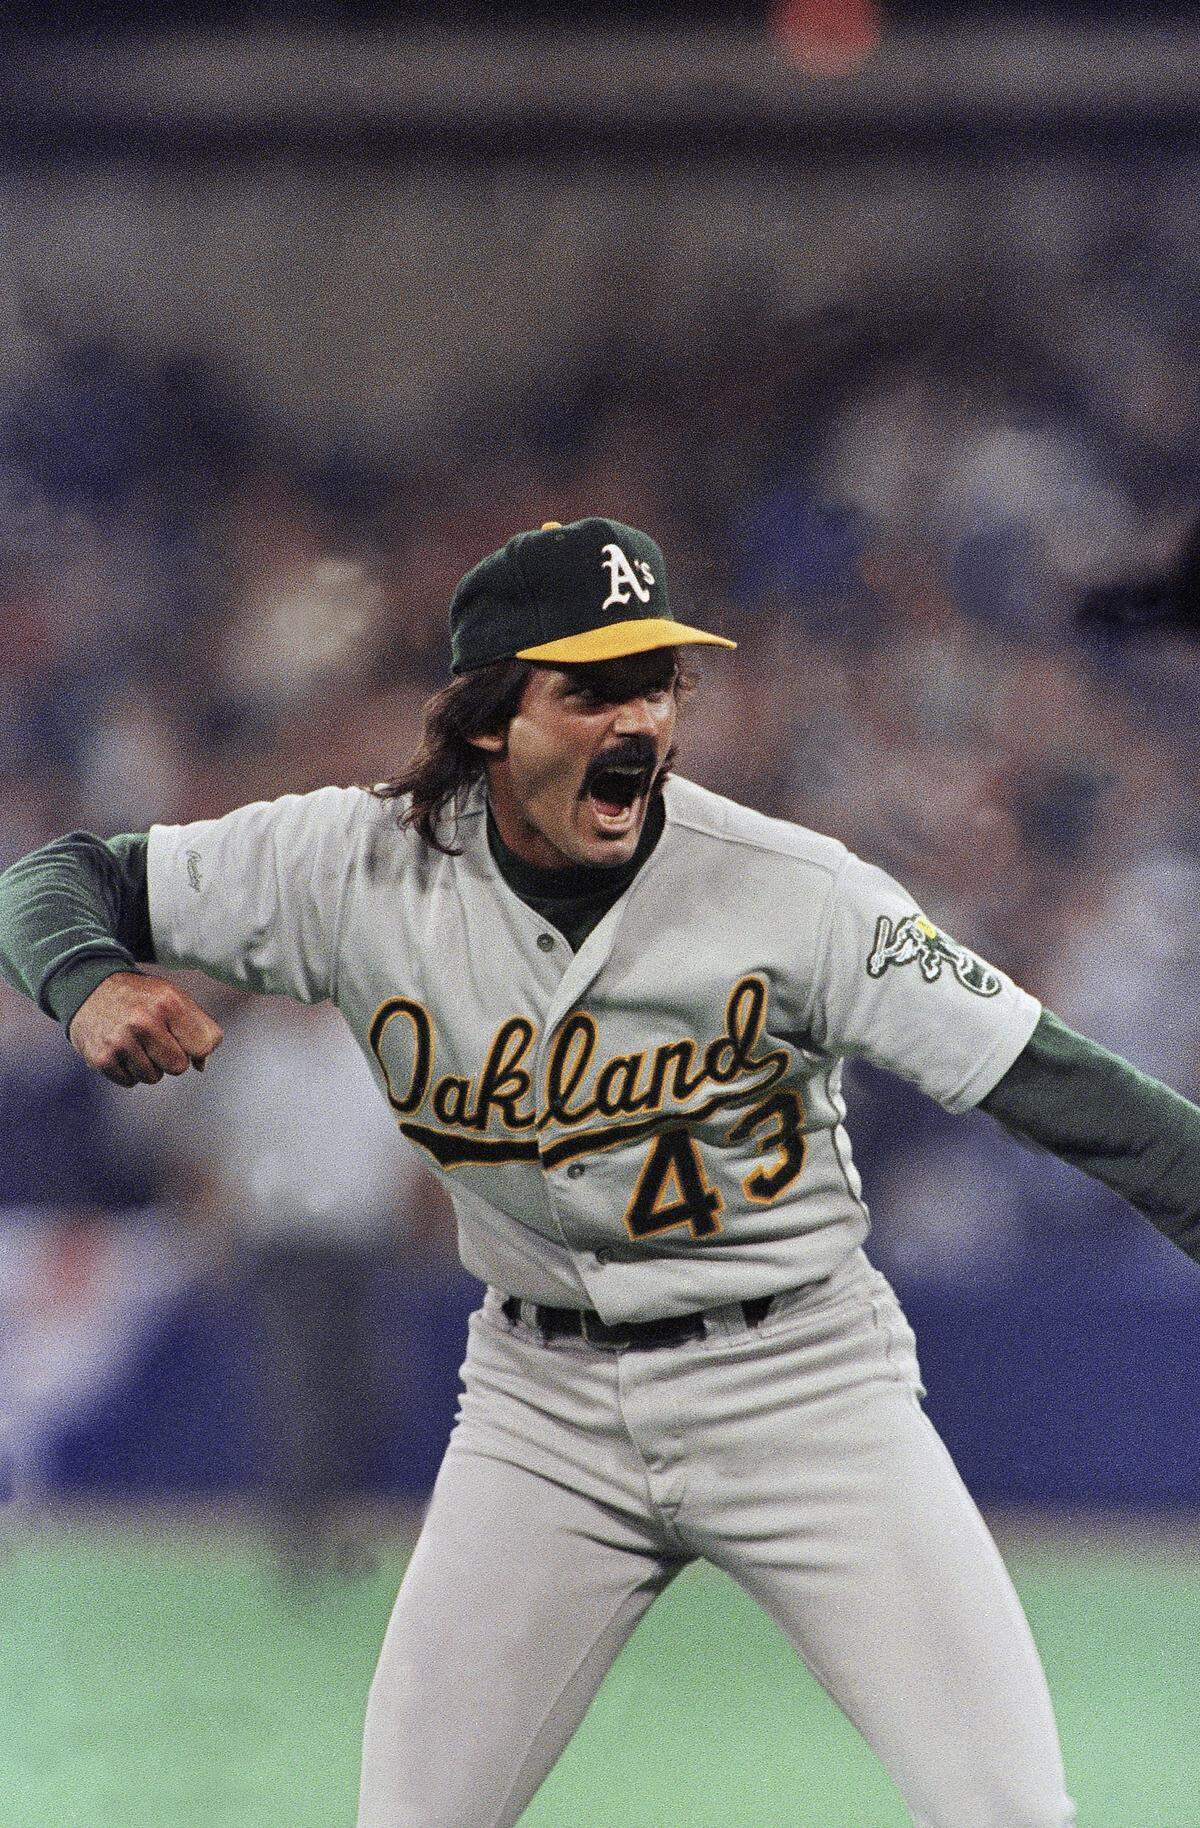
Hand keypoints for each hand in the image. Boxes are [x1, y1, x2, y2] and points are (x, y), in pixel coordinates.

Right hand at [67, 970, 223, 1087]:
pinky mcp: (101, 1058)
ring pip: (153, 1077)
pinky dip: (128, 1070)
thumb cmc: (141, 997)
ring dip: (148, 1065)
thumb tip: (201, 1065)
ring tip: (136, 1042)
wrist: (90, 989)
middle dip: (171, 1057)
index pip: (203, 1046)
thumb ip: (200, 1028)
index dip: (196, 1047)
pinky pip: (130, 1082)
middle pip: (178, 1067)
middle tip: (156, 1040)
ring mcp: (120, 1041)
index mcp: (168, 1003)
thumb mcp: (175, 998)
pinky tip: (121, 1049)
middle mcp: (143, 1021)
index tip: (184, 1038)